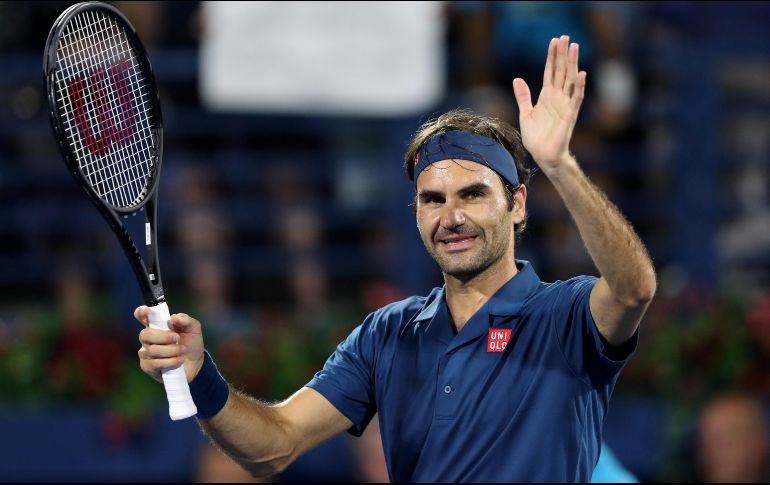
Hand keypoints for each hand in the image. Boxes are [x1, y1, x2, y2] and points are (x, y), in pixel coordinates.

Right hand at [135, 307, 205, 382]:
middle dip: (163, 337)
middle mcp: (148, 338)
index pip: (142, 316)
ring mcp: (146, 353)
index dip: (141, 312)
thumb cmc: (191, 343)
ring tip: (182, 351)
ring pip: (152, 350)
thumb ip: (186, 320)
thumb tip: (174, 317)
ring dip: (171, 350)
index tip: (147, 310)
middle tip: (177, 338)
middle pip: (145, 334)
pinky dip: (170, 362)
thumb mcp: (193, 329)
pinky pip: (154, 363)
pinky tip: (179, 361)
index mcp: (157, 325)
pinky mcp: (148, 367)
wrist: (195, 364)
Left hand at [512, 35, 585, 172]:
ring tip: (574, 47)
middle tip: (566, 37)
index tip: (555, 41)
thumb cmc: (536, 137)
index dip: (552, 56)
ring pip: (570, 80)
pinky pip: (576, 98)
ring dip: (573, 64)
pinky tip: (581, 73)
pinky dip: (578, 86)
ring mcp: (565, 105)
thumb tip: (517, 79)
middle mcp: (557, 97)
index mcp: (547, 96)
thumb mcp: (526, 113)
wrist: (543, 155)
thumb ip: (523, 96)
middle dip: (563, 54)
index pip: (550, 71)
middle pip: (561, 71)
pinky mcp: (570, 115)